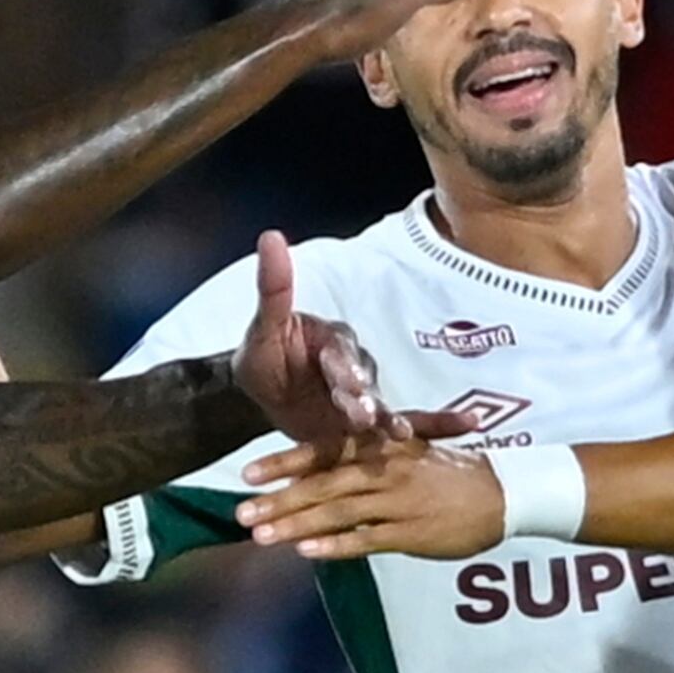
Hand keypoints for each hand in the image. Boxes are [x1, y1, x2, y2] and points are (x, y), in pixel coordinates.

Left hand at [230, 232, 477, 450]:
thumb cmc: (262, 360)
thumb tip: (271, 236)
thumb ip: (273, 288)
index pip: (341, 351)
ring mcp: (361, 394)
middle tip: (364, 413)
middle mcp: (354, 364)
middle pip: (362, 380)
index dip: (344, 365)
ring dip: (385, 417)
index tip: (346, 379)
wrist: (262, 400)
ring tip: (396, 433)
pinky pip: (386, 425)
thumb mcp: (263, 328)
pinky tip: (412, 436)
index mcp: (332, 339)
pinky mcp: (363, 424)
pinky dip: (405, 427)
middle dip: (363, 396)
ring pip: (376, 404)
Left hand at [235, 434, 506, 560]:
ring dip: (296, 523)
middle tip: (240, 512)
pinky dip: (335, 544)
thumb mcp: (410, 451)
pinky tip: (306, 551)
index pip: (323, 451)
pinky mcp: (411, 532)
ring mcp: (396, 501)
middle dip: (278, 499)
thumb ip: (369, 457)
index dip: (283, 462)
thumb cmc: (451, 473)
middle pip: (322, 483)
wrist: (504, 491)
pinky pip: (366, 539)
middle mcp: (384, 469)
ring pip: (337, 512)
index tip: (248, 473)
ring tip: (261, 536)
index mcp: (380, 447)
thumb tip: (326, 471)